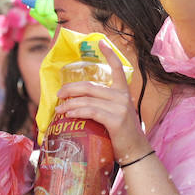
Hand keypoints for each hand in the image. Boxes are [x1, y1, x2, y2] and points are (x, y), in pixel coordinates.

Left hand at [52, 42, 148, 160]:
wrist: (135, 151)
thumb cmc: (122, 134)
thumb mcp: (116, 114)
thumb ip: (103, 105)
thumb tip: (79, 102)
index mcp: (123, 92)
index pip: (117, 69)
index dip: (109, 54)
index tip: (101, 42)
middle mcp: (122, 97)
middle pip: (91, 86)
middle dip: (71, 89)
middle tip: (59, 94)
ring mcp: (120, 107)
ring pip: (88, 99)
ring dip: (70, 104)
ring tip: (59, 109)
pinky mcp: (116, 119)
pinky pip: (91, 111)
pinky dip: (77, 112)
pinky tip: (69, 114)